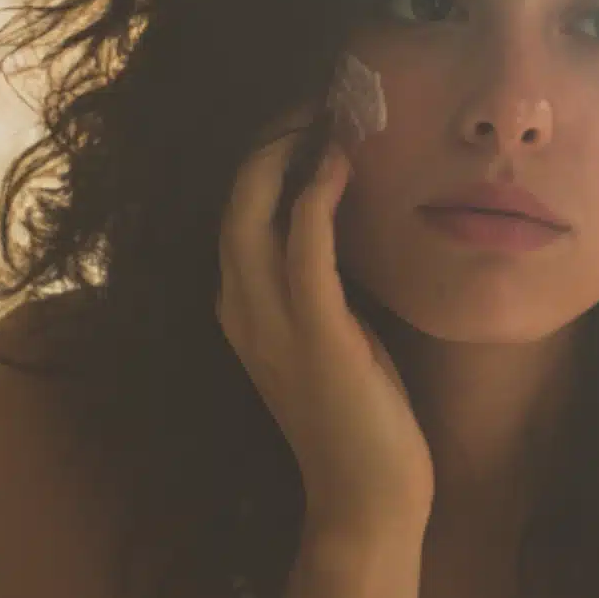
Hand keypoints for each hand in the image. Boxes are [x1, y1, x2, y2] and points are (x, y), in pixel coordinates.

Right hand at [217, 128, 433, 536]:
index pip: (233, 218)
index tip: (294, 118)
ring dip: (281, 157)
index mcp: (241, 311)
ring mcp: (271, 324)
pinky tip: (336, 164)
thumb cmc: (361, 418)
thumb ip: (323, 286)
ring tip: (315, 114)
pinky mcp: (315, 334)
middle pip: (230, 204)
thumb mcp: (335, 336)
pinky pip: (303, 249)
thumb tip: (339, 224)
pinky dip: (314, 199)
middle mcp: (241, 312)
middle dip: (261, 144)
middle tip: (302, 100)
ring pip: (251, 217)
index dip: (258, 162)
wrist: (368, 497)